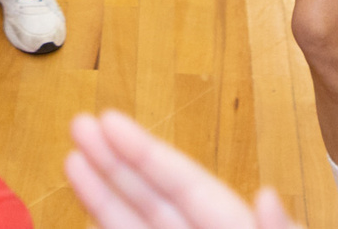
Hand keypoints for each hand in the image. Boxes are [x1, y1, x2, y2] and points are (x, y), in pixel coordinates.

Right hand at [66, 110, 299, 228]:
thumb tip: (266, 194)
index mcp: (240, 226)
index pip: (187, 184)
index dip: (148, 153)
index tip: (109, 119)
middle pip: (154, 199)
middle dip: (114, 162)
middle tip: (78, 125)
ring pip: (137, 226)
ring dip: (103, 197)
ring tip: (71, 160)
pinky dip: (110, 228)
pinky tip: (88, 213)